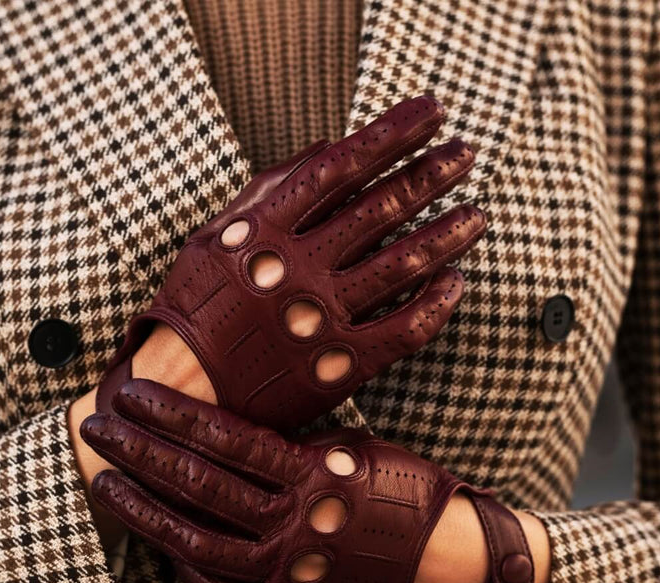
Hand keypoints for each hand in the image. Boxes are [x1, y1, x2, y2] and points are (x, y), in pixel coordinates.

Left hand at [80, 379, 538, 582]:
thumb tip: (233, 432)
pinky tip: (160, 544)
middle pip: (199, 485)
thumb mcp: (357, 451)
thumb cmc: (410, 496)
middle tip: (97, 426)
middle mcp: (295, 525)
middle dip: (140, 452)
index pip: (226, 439)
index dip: (172, 415)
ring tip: (106, 481)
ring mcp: (289, 574)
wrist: (451, 569)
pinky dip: (187, 569)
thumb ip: (294, 446)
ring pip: (197, 541)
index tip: (131, 393)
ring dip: (145, 510)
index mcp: (315, 475)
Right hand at [97, 95, 485, 428]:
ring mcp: (321, 318)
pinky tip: (455, 283)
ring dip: (446, 235)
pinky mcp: (339, 365)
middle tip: (466, 156)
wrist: (183, 391)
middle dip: (431, 176)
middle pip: (381, 210)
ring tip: (476, 217)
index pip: (341, 167)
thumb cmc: (196, 310)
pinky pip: (403, 330)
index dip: (393, 135)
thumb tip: (324, 145)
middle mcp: (298, 267)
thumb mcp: (213, 236)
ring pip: (402, 266)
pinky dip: (436, 305)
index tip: (432, 114)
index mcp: (264, 230)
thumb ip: (266, 189)